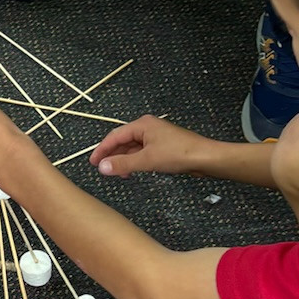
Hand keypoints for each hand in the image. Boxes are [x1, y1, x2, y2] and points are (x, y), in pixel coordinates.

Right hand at [91, 116, 211, 177]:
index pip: (115, 136)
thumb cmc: (178, 154)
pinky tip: (133, 171)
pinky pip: (143, 152)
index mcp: (142, 125)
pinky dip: (135, 161)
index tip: (92, 162)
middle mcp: (148, 127)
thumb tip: (101, 167)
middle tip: (102, 169)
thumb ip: (123, 164)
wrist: (205, 158)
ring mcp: (156, 137)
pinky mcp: (163, 146)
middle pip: (123, 141)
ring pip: (133, 148)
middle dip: (113, 155)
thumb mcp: (147, 160)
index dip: (102, 150)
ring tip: (118, 174)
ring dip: (124, 160)